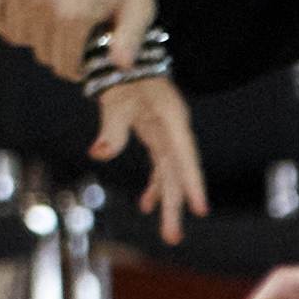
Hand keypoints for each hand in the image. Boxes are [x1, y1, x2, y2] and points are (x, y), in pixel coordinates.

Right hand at [0, 0, 155, 77]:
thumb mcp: (140, 7)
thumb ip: (130, 40)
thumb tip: (119, 67)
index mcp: (73, 14)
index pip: (63, 64)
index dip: (75, 68)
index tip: (81, 62)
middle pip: (40, 50)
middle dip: (57, 50)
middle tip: (69, 38)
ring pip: (16, 33)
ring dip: (33, 33)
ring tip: (51, 22)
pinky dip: (2, 17)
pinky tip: (23, 14)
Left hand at [90, 70, 205, 237]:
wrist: (124, 60)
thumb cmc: (123, 76)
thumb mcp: (116, 99)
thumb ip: (111, 127)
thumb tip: (99, 153)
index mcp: (171, 118)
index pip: (184, 155)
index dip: (192, 182)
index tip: (199, 209)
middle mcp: (175, 130)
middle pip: (178, 173)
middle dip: (176, 205)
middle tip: (172, 238)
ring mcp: (168, 136)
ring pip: (171, 175)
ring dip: (168, 203)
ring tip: (169, 235)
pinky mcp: (158, 138)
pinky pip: (160, 168)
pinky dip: (154, 187)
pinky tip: (146, 205)